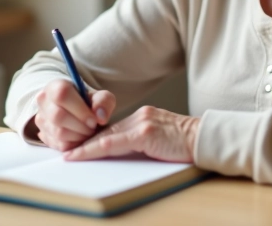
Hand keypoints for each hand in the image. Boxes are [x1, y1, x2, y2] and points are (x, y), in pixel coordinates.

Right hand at [34, 80, 116, 151]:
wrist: (79, 112)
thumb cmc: (89, 103)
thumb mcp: (101, 97)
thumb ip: (103, 102)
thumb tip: (100, 117)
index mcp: (55, 86)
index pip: (62, 95)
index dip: (80, 110)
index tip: (94, 120)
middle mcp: (43, 101)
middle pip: (58, 116)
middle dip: (80, 126)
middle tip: (92, 128)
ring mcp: (41, 119)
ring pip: (58, 133)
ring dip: (78, 136)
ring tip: (88, 132)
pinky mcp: (43, 135)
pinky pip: (59, 145)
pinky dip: (74, 144)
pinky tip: (80, 137)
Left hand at [63, 106, 199, 162]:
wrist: (204, 139)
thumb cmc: (187, 144)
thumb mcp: (161, 139)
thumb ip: (143, 141)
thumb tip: (123, 153)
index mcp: (144, 117)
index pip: (113, 129)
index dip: (95, 138)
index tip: (79, 146)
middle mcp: (140, 116)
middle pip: (106, 131)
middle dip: (85, 142)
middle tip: (68, 151)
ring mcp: (142, 123)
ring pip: (106, 136)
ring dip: (85, 147)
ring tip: (70, 155)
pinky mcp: (144, 133)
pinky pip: (113, 143)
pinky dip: (95, 149)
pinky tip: (82, 154)